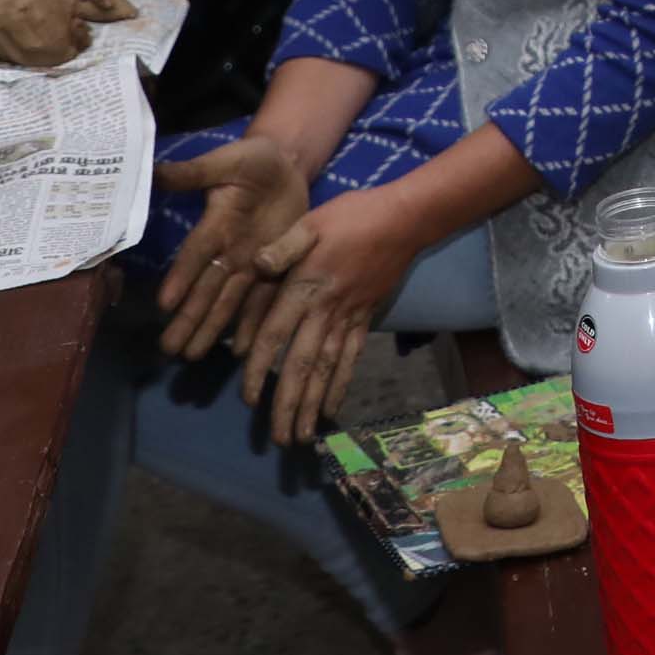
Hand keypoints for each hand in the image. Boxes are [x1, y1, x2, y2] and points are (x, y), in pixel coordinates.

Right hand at [155, 135, 313, 358]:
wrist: (287, 164)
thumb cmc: (252, 159)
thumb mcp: (225, 161)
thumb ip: (194, 172)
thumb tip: (153, 169)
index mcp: (216, 224)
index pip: (195, 255)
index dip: (181, 278)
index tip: (164, 304)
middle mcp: (228, 250)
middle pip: (206, 289)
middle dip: (189, 318)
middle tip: (170, 349)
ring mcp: (250, 262)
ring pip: (228, 301)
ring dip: (211, 328)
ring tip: (192, 356)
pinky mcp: (274, 266)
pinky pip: (262, 299)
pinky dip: (252, 323)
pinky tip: (243, 350)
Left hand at [230, 182, 422, 442]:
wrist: (405, 220)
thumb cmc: (353, 215)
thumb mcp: (312, 220)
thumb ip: (283, 246)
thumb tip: (256, 265)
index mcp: (307, 287)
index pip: (277, 336)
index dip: (260, 370)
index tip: (249, 399)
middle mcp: (326, 311)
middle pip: (303, 365)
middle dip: (289, 404)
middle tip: (279, 439)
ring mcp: (349, 318)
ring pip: (327, 369)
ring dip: (314, 405)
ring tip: (302, 436)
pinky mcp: (365, 318)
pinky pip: (350, 359)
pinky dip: (340, 386)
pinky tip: (331, 408)